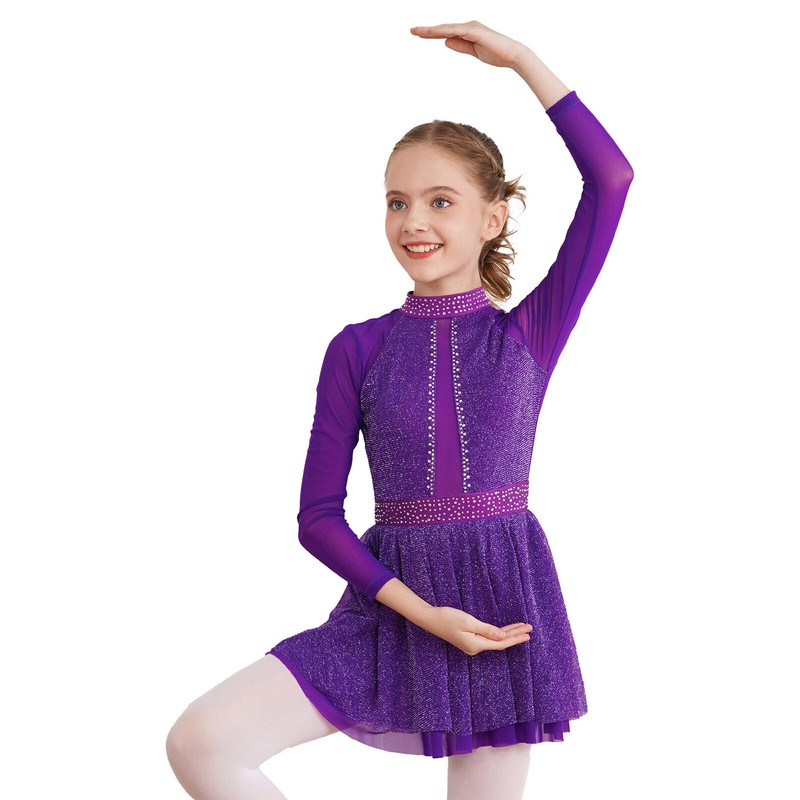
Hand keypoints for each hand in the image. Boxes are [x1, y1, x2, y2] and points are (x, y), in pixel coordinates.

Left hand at [410, 21, 527, 69]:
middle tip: (412, 30)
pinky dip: (445, 31)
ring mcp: (471, 27)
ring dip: (432, 30)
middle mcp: (468, 26)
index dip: (432, 33)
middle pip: (444, 28)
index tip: (419, 34)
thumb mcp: (474, 52)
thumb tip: (445, 42)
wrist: (512, 56)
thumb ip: (460, 46)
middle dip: (428, 30)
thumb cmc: (496, 54)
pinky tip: (434, 33)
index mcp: (468, 32)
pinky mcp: (475, 31)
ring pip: (447, 28)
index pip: (446, 33)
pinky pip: (456, 31)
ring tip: (418, 31)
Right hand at [422, 606, 532, 655]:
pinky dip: (498, 633)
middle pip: (500, 643)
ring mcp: (472, 644)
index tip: (528, 634)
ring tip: (522, 627)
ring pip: (495, 640)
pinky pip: (488, 638)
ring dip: (508, 634)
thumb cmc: (447, 617)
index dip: (515, 639)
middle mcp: (475, 648)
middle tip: (529, 628)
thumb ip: (486, 630)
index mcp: (476, 645)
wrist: (430, 618)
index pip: (501, 644)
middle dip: (515, 635)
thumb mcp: (468, 621)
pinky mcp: (469, 639)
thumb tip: (502, 638)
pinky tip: (505, 631)